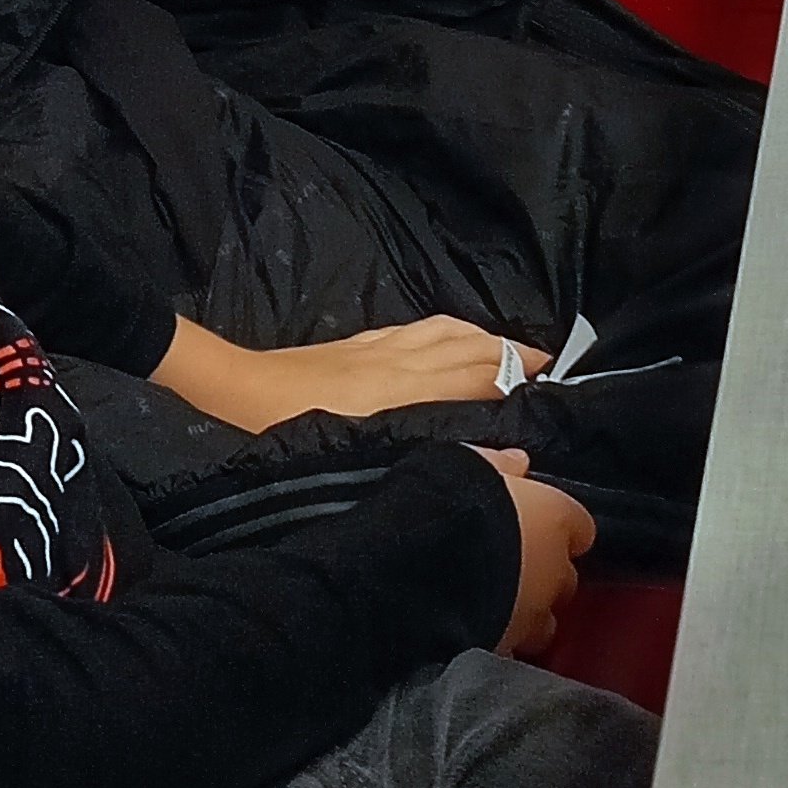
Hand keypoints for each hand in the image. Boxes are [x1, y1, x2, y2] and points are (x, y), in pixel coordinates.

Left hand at [152, 316, 549, 435]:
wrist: (237, 389)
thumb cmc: (288, 433)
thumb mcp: (358, 455)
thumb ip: (424, 451)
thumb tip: (490, 461)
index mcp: (404, 390)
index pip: (477, 378)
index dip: (514, 384)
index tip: (546, 395)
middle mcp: (401, 361)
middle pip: (471, 347)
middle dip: (512, 354)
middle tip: (549, 367)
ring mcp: (380, 346)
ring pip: (448, 331)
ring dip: (486, 336)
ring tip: (513, 348)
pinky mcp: (359, 341)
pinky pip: (419, 327)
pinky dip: (450, 328)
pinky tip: (452, 335)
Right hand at [471, 447, 595, 657]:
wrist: (421, 564)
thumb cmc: (450, 503)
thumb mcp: (467, 467)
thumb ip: (498, 465)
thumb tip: (519, 462)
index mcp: (554, 520)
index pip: (579, 528)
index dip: (558, 530)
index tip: (537, 528)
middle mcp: (554, 572)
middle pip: (564, 580)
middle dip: (544, 578)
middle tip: (512, 571)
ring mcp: (533, 617)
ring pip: (543, 624)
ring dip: (526, 617)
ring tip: (494, 611)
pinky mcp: (506, 651)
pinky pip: (509, 651)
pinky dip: (499, 645)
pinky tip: (476, 638)